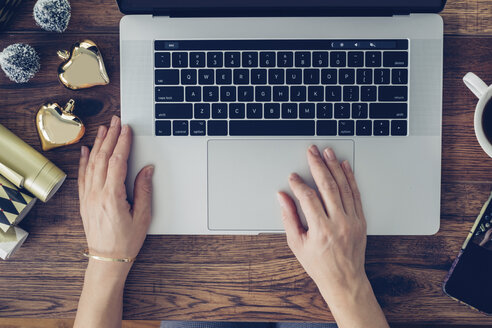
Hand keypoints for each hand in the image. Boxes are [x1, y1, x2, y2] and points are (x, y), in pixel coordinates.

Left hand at [78, 116, 153, 265]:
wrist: (107, 260)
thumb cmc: (126, 241)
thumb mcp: (143, 216)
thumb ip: (144, 190)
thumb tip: (147, 169)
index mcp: (112, 196)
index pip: (118, 162)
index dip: (123, 143)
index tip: (127, 130)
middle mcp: (97, 194)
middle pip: (103, 158)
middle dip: (110, 137)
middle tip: (116, 122)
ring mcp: (88, 197)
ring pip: (91, 164)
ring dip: (98, 145)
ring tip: (103, 130)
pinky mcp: (84, 201)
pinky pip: (82, 176)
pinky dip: (83, 161)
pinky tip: (85, 150)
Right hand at [277, 145, 367, 304]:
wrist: (344, 279)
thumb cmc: (319, 264)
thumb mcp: (297, 244)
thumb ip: (288, 218)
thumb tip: (282, 197)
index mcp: (321, 230)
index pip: (308, 198)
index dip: (299, 185)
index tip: (293, 177)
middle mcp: (339, 223)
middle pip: (328, 186)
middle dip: (318, 165)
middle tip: (311, 152)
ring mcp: (352, 220)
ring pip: (343, 186)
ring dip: (334, 166)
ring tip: (327, 152)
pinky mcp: (361, 220)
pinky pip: (356, 194)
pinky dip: (350, 178)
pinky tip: (344, 166)